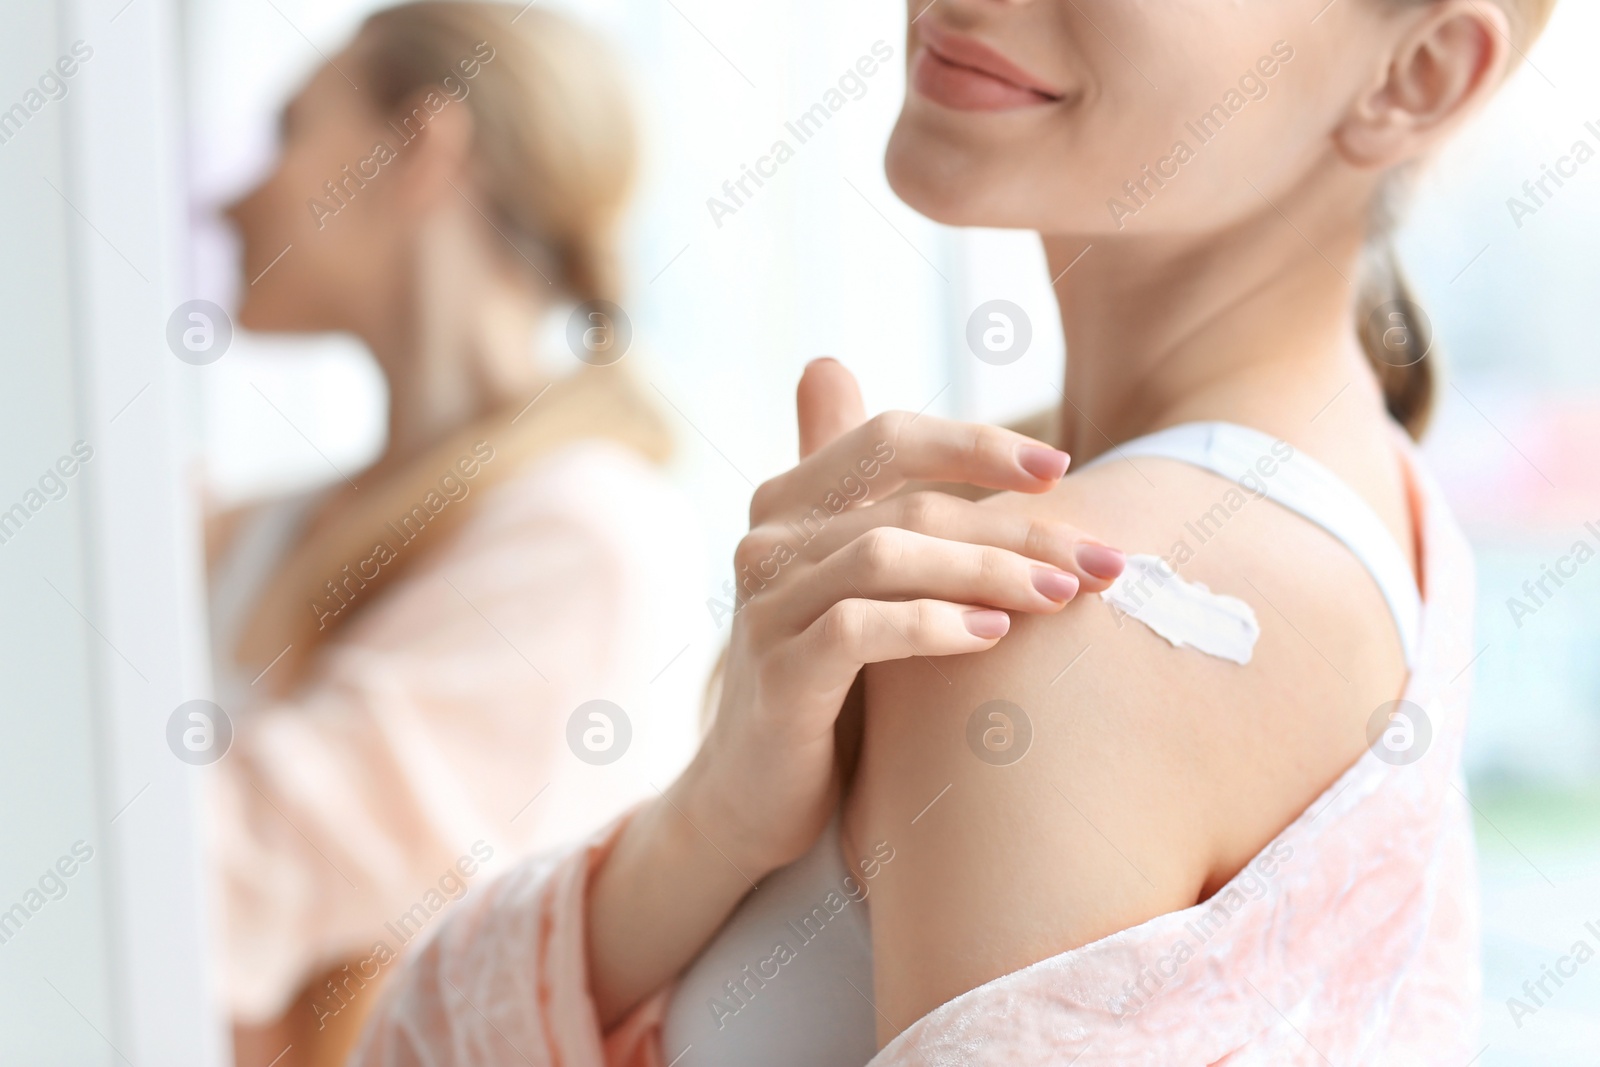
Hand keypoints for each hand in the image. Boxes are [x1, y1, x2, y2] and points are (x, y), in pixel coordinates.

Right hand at [680, 359, 1125, 878]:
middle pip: (910, 507)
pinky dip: (931, 624)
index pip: (890, 439)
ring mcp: (767, 609)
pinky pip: (857, 629)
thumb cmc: (824, 676)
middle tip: (1101, 562)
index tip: (1062, 468)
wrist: (753, 792)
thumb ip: (862, 490)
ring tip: (1060, 597)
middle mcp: (769, 542)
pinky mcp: (776, 676)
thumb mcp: (850, 580)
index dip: (976, 444)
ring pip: (886, 557)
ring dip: (987, 571)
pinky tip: (991, 636)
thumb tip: (838, 366)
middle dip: (1017, 529)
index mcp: (791, 502)